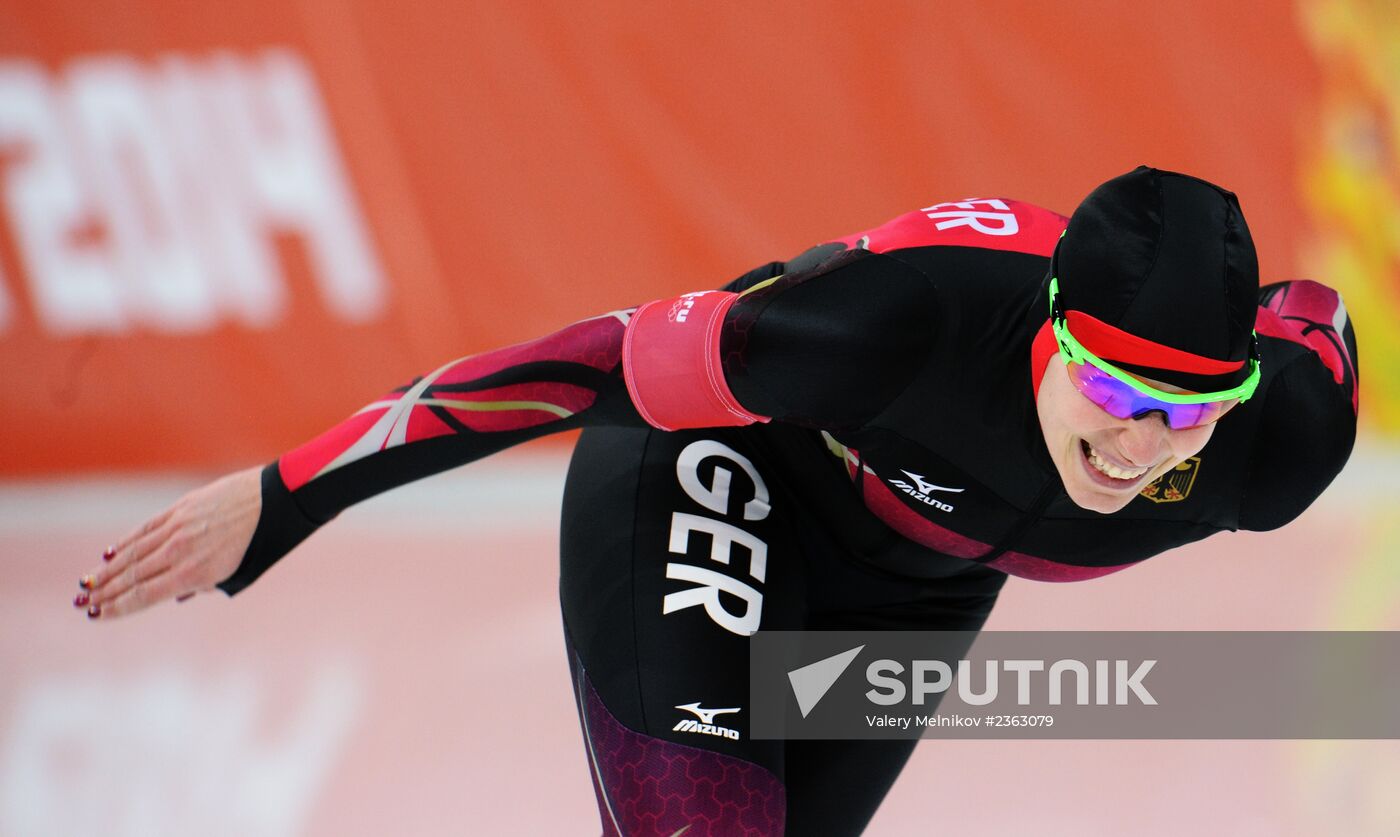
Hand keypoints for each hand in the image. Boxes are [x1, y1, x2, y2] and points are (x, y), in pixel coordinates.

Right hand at [74, 466, 261, 619]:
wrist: (278, 499)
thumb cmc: (264, 542)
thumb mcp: (238, 574)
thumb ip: (204, 586)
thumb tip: (173, 595)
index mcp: (197, 573)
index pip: (145, 595)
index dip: (117, 607)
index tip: (97, 615)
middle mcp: (182, 551)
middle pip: (133, 576)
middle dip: (105, 592)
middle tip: (82, 604)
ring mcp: (179, 527)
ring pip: (134, 553)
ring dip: (107, 570)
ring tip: (88, 584)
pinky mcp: (182, 508)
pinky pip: (146, 529)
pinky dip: (126, 542)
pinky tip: (110, 553)